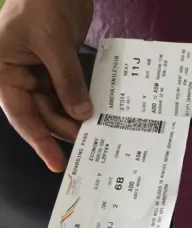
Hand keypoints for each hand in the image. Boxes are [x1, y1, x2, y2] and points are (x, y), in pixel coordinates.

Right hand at [0, 0, 93, 171]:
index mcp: (2, 74)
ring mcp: (38, 75)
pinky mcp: (56, 70)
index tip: (57, 163)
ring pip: (56, 106)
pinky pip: (68, 93)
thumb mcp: (53, 44)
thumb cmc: (42, 5)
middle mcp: (17, 78)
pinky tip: (95, 113)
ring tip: (97, 132)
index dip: (40, 141)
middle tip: (91, 145)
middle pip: (41, 114)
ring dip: (75, 118)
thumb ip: (67, 80)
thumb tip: (82, 114)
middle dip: (65, 130)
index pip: (22, 116)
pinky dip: (80, 103)